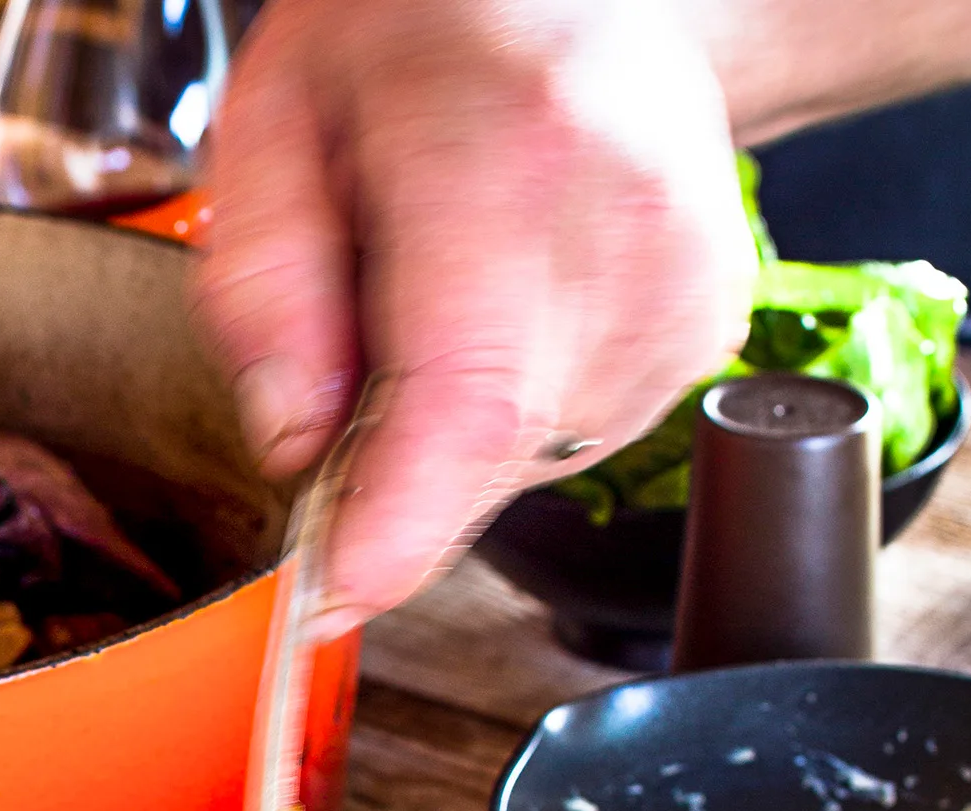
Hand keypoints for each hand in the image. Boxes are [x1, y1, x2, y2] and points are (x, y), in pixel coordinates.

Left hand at [195, 0, 755, 628]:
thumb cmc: (426, 33)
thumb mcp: (281, 116)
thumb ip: (262, 288)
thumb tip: (293, 449)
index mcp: (510, 156)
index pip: (465, 399)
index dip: (397, 527)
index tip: (332, 595)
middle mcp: (625, 235)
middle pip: (486, 450)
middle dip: (387, 464)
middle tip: (347, 353)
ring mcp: (685, 294)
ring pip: (525, 458)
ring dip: (446, 427)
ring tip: (440, 286)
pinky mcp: (708, 335)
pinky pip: (569, 438)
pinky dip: (506, 410)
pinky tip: (502, 304)